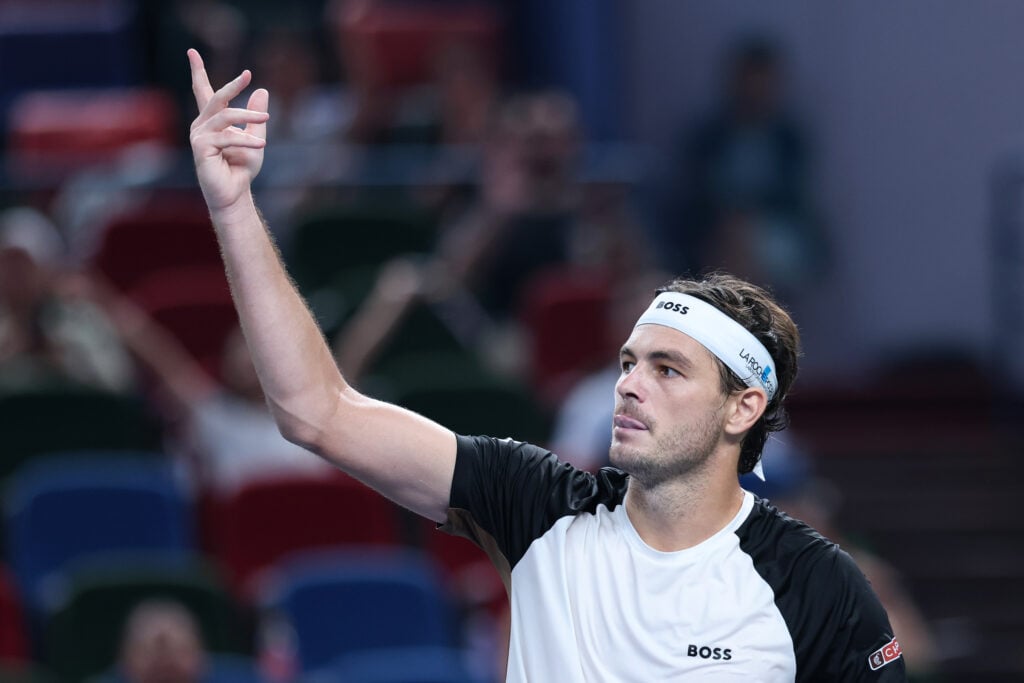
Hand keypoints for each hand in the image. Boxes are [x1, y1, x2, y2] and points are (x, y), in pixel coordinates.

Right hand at [187, 49, 269, 213]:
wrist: (234, 194)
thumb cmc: (242, 167)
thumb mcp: (254, 137)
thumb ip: (255, 116)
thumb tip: (262, 91)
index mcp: (211, 121)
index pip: (203, 92)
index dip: (197, 71)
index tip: (192, 52)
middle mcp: (201, 126)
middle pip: (215, 98)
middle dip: (231, 86)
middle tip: (247, 75)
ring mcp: (199, 136)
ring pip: (224, 117)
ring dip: (246, 116)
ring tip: (266, 120)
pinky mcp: (201, 149)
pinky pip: (226, 137)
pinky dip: (245, 140)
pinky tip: (260, 145)